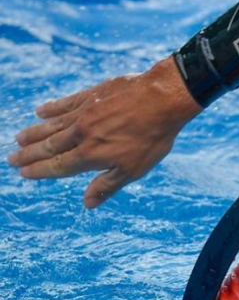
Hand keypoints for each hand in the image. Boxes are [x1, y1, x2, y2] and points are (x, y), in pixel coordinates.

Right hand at [8, 57, 201, 207]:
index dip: (40, 171)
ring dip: (35, 132)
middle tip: (12, 158)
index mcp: (91, 155)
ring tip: (20, 138)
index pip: (58, 166)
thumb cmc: (153, 137)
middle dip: (30, 154)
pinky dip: (52, 107)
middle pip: (50, 146)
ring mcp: (85, 112)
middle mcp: (81, 133)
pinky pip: (66, 103)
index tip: (24, 173)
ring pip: (53, 125)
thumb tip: (87, 205)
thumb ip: (107, 185)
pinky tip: (41, 111)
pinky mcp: (93, 95)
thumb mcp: (134, 169)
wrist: (163, 99)